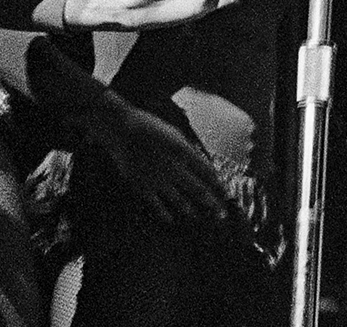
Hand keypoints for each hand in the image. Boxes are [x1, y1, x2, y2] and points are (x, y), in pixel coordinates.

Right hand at [76, 95, 225, 226]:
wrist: (122, 130)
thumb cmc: (148, 126)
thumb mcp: (174, 133)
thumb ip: (186, 148)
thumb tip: (199, 160)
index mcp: (183, 152)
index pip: (206, 171)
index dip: (217, 183)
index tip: (224, 192)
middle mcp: (174, 167)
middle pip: (197, 189)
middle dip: (211, 202)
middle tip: (221, 214)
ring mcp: (158, 179)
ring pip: (179, 199)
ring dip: (189, 209)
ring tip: (196, 215)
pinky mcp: (142, 186)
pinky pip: (156, 204)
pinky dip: (164, 213)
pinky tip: (170, 218)